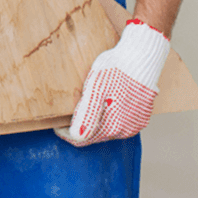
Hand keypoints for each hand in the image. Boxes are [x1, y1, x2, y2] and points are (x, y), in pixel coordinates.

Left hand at [57, 18, 170, 145]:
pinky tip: (108, 101)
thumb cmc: (115, 70)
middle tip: (75, 103)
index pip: (82, 139)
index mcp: (111, 126)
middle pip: (95, 134)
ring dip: (97, 120)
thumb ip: (86, 115)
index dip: (67, 133)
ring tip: (90, 100)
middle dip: (82, 123)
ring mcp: (134, 124)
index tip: (57, 123)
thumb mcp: (94, 89)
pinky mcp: (141, 117)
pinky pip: (122, 122)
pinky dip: (111, 115)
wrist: (140, 58)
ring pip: (108, 129)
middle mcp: (125, 130)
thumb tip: (76, 136)